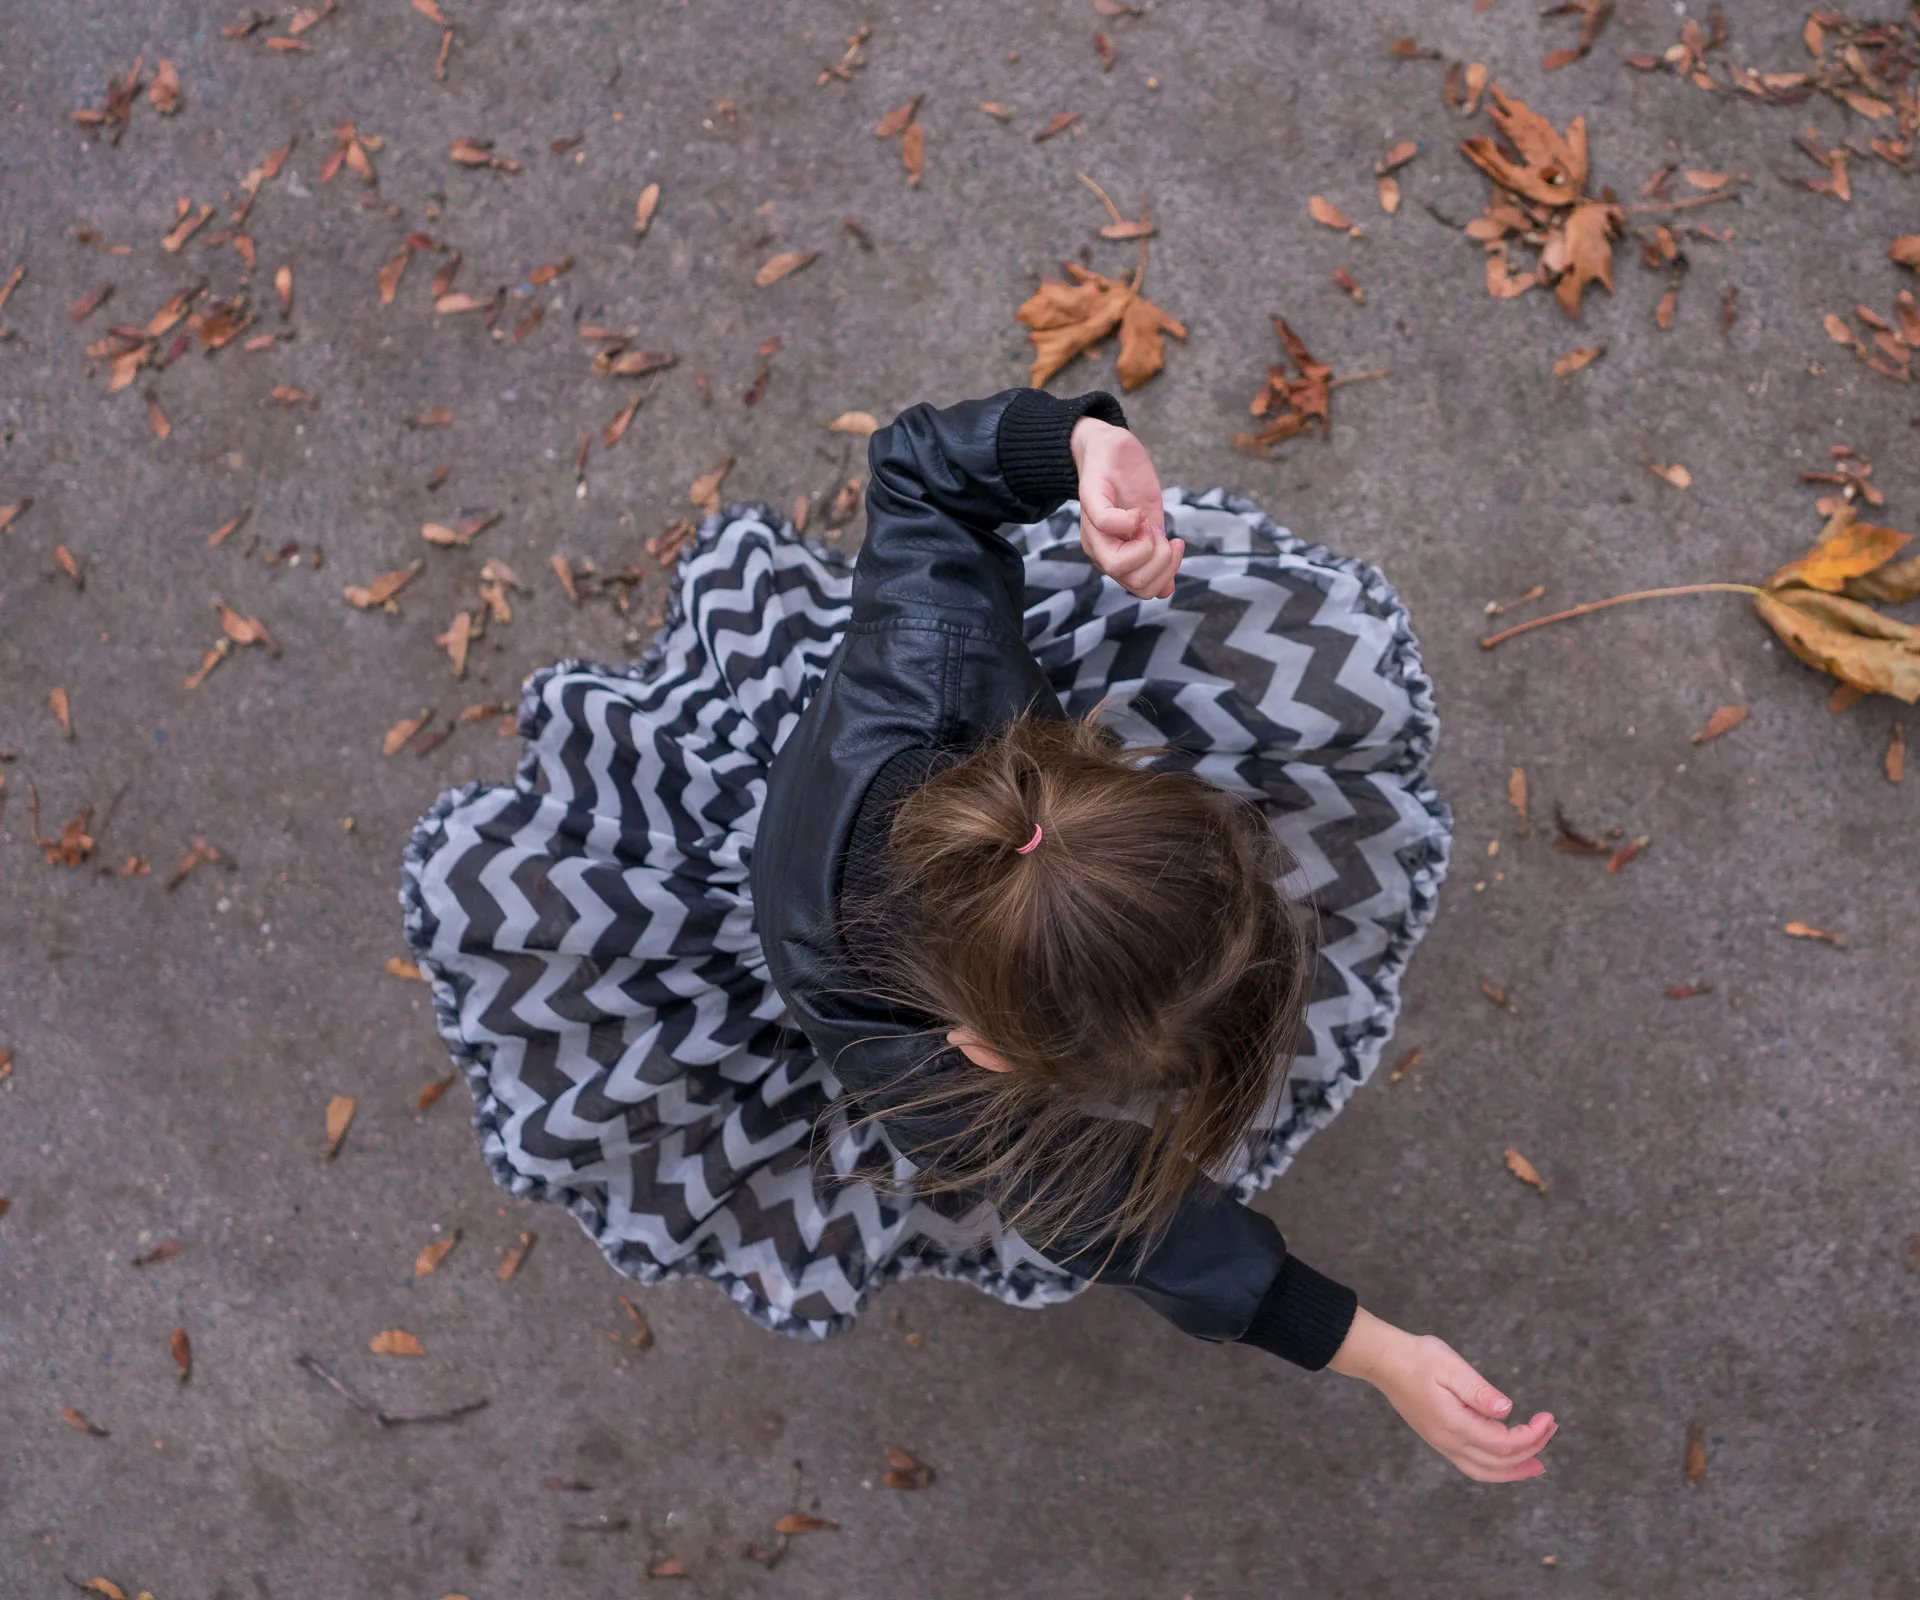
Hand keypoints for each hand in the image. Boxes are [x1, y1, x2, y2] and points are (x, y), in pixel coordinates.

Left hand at [1069, 415, 1182, 599]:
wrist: (1109, 450)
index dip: (1167, 573)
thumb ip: (1156, 556)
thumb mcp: (1150, 526)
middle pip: (1134, 582)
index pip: (1143, 590)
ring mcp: (1092, 528)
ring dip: (1148, 545)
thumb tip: (1166, 591)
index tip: (1172, 543)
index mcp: (1113, 558)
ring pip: (1116, 565)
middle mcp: (1099, 550)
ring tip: (1149, 522)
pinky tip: (1138, 509)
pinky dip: (1130, 520)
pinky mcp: (1090, 499)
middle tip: (1162, 533)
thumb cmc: (1130, 489)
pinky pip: (1106, 524)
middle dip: (1162, 561)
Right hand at [1328, 1308, 1557, 1483]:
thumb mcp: (1450, 1367)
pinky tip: (1505, 1457)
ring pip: (1484, 1470)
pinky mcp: (1439, 1438)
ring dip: (1514, 1470)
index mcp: (1455, 1425)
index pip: (1504, 1443)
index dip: (1532, 1436)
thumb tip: (1508, 1411)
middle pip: (1498, 1462)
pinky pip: (1472, 1464)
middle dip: (1531, 1451)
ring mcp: (1442, 1443)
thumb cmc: (1418, 1358)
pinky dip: (1495, 1467)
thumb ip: (1479, 1391)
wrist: (1384, 1360)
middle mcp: (1449, 1441)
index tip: (1548, 1417)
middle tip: (1551, 1430)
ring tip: (1537, 1466)